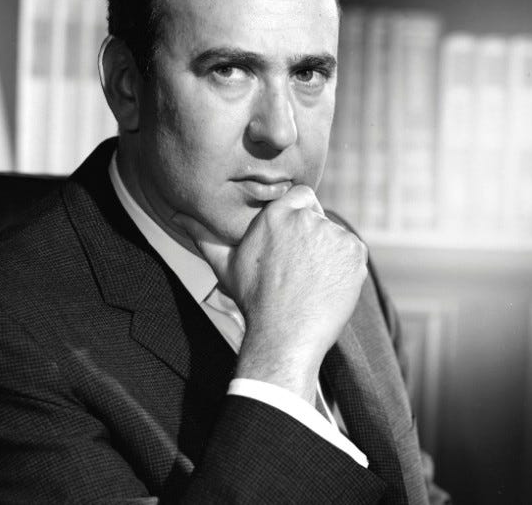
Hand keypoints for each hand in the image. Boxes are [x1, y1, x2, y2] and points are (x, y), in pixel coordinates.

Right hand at [173, 185, 367, 400]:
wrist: (285, 336)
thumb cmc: (253, 300)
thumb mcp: (225, 265)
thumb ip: (204, 234)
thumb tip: (176, 214)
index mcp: (277, 214)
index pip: (300, 194)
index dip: (299, 214)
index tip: (294, 237)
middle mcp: (307, 218)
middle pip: (318, 216)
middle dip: (312, 236)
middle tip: (300, 267)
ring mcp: (334, 235)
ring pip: (335, 235)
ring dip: (328, 251)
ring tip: (311, 280)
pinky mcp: (355, 253)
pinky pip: (352, 252)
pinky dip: (344, 266)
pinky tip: (326, 285)